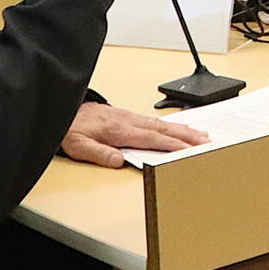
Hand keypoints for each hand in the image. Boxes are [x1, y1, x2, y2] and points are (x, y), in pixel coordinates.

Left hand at [60, 102, 208, 167]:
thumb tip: (118, 161)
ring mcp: (129, 117)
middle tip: (206, 141)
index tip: (190, 150)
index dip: (173, 145)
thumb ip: (98, 154)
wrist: (62, 108)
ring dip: (183, 129)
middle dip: (186, 135)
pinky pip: (155, 121)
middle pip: (163, 129)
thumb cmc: (70, 128)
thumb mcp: (77, 145)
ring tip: (201, 135)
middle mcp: (128, 121)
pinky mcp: (128, 116)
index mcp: (119, 130)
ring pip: (161, 123)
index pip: (152, 139)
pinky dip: (170, 125)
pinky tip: (178, 128)